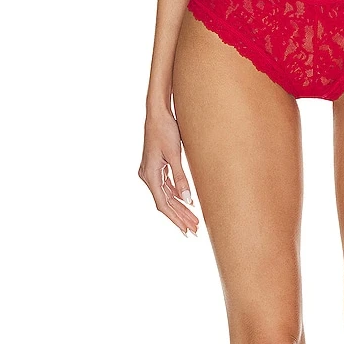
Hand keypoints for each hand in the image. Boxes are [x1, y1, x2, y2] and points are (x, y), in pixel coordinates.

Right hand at [138, 107, 200, 236]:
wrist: (157, 112)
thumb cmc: (165, 130)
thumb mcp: (174, 154)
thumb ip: (181, 178)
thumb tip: (188, 200)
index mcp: (150, 175)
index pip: (163, 204)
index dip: (176, 219)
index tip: (187, 231)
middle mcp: (147, 175)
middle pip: (165, 202)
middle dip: (180, 217)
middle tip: (195, 230)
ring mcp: (151, 171)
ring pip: (166, 195)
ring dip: (179, 207)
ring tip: (193, 220)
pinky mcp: (156, 166)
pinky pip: (166, 186)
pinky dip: (176, 195)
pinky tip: (186, 202)